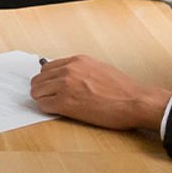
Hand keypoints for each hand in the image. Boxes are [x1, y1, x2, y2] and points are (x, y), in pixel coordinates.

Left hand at [28, 55, 169, 130]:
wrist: (134, 102)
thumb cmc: (123, 89)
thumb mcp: (100, 68)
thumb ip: (81, 70)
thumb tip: (67, 76)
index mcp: (77, 61)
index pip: (47, 67)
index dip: (48, 79)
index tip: (50, 86)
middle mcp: (69, 70)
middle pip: (39, 79)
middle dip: (42, 89)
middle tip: (48, 97)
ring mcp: (65, 86)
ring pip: (37, 92)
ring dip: (43, 99)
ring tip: (53, 105)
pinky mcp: (65, 103)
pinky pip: (43, 105)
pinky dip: (47, 109)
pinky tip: (57, 111)